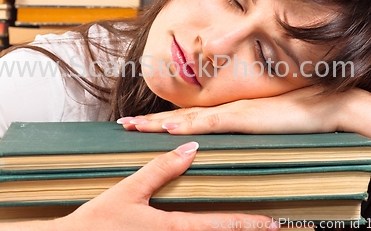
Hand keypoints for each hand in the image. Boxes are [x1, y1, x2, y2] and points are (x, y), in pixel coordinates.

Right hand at [0, 142, 278, 230]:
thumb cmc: (98, 220)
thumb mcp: (129, 190)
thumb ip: (161, 169)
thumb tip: (191, 149)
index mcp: (170, 227)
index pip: (217, 225)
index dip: (247, 224)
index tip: (272, 223)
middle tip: (273, 228)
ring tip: (248, 228)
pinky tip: (208, 229)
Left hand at [119, 86, 345, 134]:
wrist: (325, 105)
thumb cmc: (299, 115)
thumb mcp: (265, 124)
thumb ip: (246, 129)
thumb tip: (230, 140)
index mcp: (227, 111)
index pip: (188, 117)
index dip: (163, 120)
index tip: (141, 123)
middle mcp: (224, 109)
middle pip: (180, 117)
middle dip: (150, 122)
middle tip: (123, 124)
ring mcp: (233, 112)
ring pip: (187, 119)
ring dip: (159, 123)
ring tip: (134, 126)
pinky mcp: (245, 118)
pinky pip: (211, 124)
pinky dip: (189, 126)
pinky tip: (170, 129)